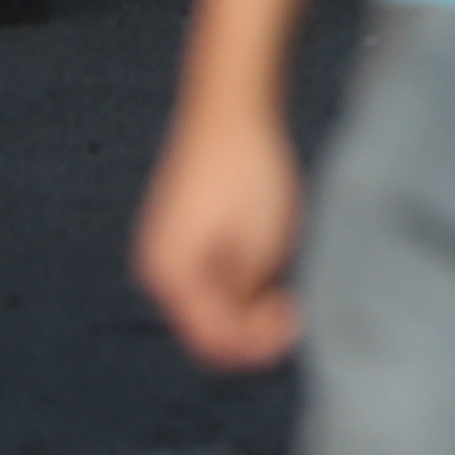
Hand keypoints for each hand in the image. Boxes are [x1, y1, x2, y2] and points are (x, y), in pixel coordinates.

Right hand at [133, 102, 303, 368]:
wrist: (230, 107)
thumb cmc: (248, 170)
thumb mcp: (261, 243)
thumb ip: (248, 296)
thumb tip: (247, 332)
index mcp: (172, 277)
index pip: (213, 342)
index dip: (256, 346)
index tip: (296, 324)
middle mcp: (158, 271)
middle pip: (206, 328)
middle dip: (251, 328)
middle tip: (293, 307)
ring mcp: (165, 251)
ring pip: (208, 304)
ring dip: (246, 304)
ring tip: (283, 281)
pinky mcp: (179, 234)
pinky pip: (207, 277)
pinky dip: (237, 280)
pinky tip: (267, 259)